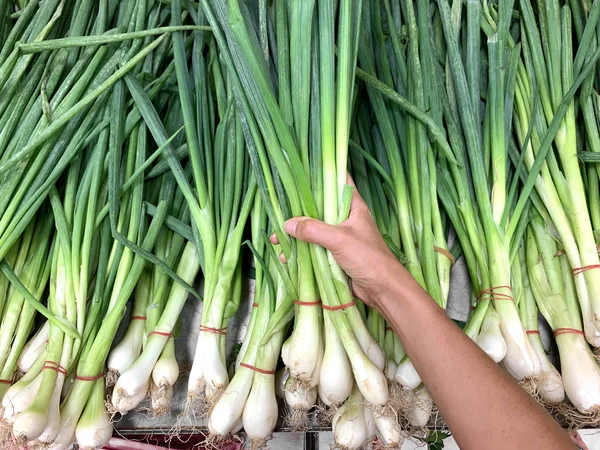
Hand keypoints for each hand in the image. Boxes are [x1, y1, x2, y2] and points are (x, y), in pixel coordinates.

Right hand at [271, 178, 403, 307]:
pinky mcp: (335, 255)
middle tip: (278, 212)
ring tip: (276, 240)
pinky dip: (301, 252)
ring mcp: (340, 238)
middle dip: (299, 212)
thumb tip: (288, 224)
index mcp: (353, 207)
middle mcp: (346, 219)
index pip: (340, 182)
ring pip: (314, 231)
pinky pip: (314, 249)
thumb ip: (314, 230)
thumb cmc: (368, 257)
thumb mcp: (339, 239)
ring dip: (296, 235)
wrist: (382, 288)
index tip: (303, 171)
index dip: (324, 174)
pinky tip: (286, 257)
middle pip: (319, 209)